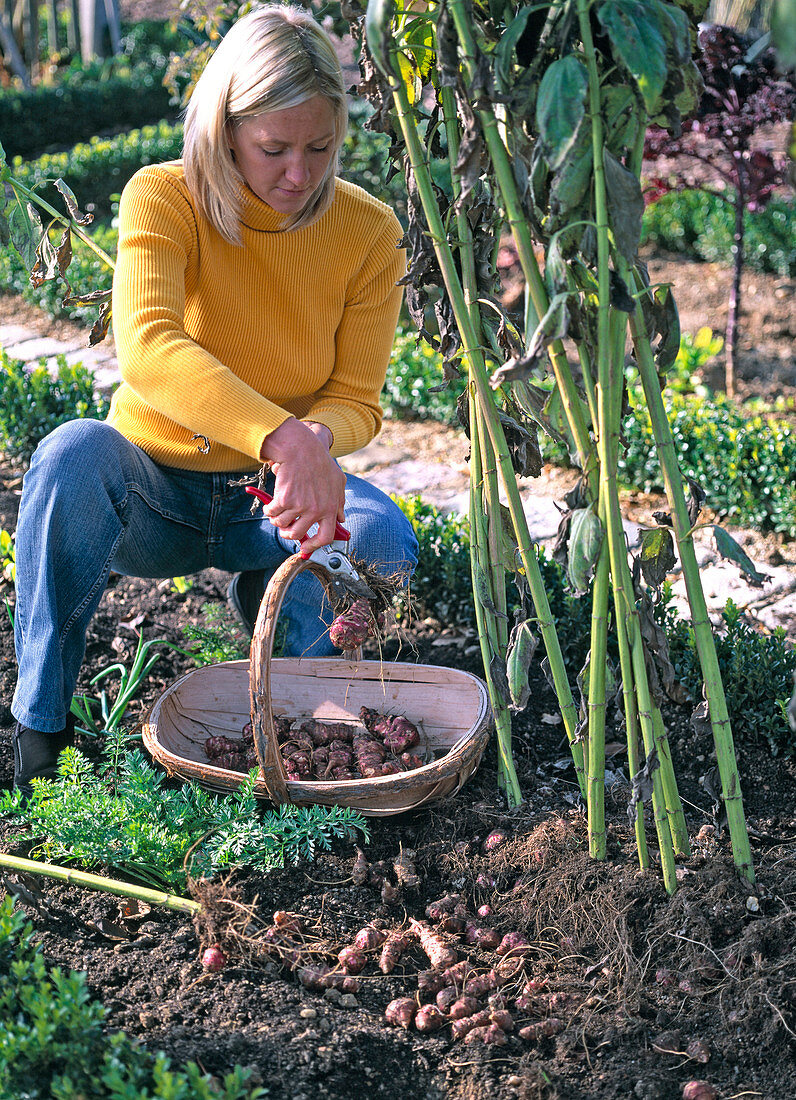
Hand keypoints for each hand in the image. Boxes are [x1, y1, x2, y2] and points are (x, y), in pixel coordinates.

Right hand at [260, 419, 344, 551]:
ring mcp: (300, 506)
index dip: (314, 545)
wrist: (301, 449)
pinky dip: (268, 510)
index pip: (325, 537)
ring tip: (276, 512)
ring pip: (282, 525)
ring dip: (276, 521)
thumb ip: (339, 502)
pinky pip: (271, 513)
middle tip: (284, 529)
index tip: (305, 547)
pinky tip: (270, 504)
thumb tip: (341, 519)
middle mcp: (316, 510)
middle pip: (298, 534)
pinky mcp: (284, 500)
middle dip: (288, 534)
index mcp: (330, 508)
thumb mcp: (338, 481)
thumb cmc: (320, 462)